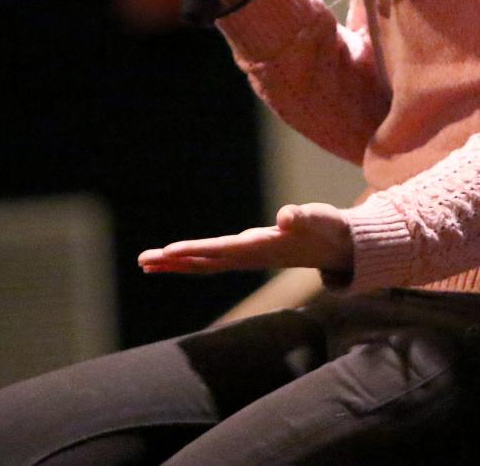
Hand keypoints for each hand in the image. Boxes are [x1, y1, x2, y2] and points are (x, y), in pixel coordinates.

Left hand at [138, 203, 353, 275]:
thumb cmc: (327, 227)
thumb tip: (286, 216)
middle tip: (143, 260)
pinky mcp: (246, 254)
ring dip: (176, 263)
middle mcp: (249, 256)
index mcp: (262, 247)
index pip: (221, 250)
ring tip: (146, 262)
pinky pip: (211, 259)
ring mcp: (246, 257)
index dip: (195, 250)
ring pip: (204, 263)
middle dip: (175, 261)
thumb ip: (303, 217)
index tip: (169, 251)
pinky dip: (190, 259)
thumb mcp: (318, 218)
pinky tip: (174, 259)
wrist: (336, 247)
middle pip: (205, 261)